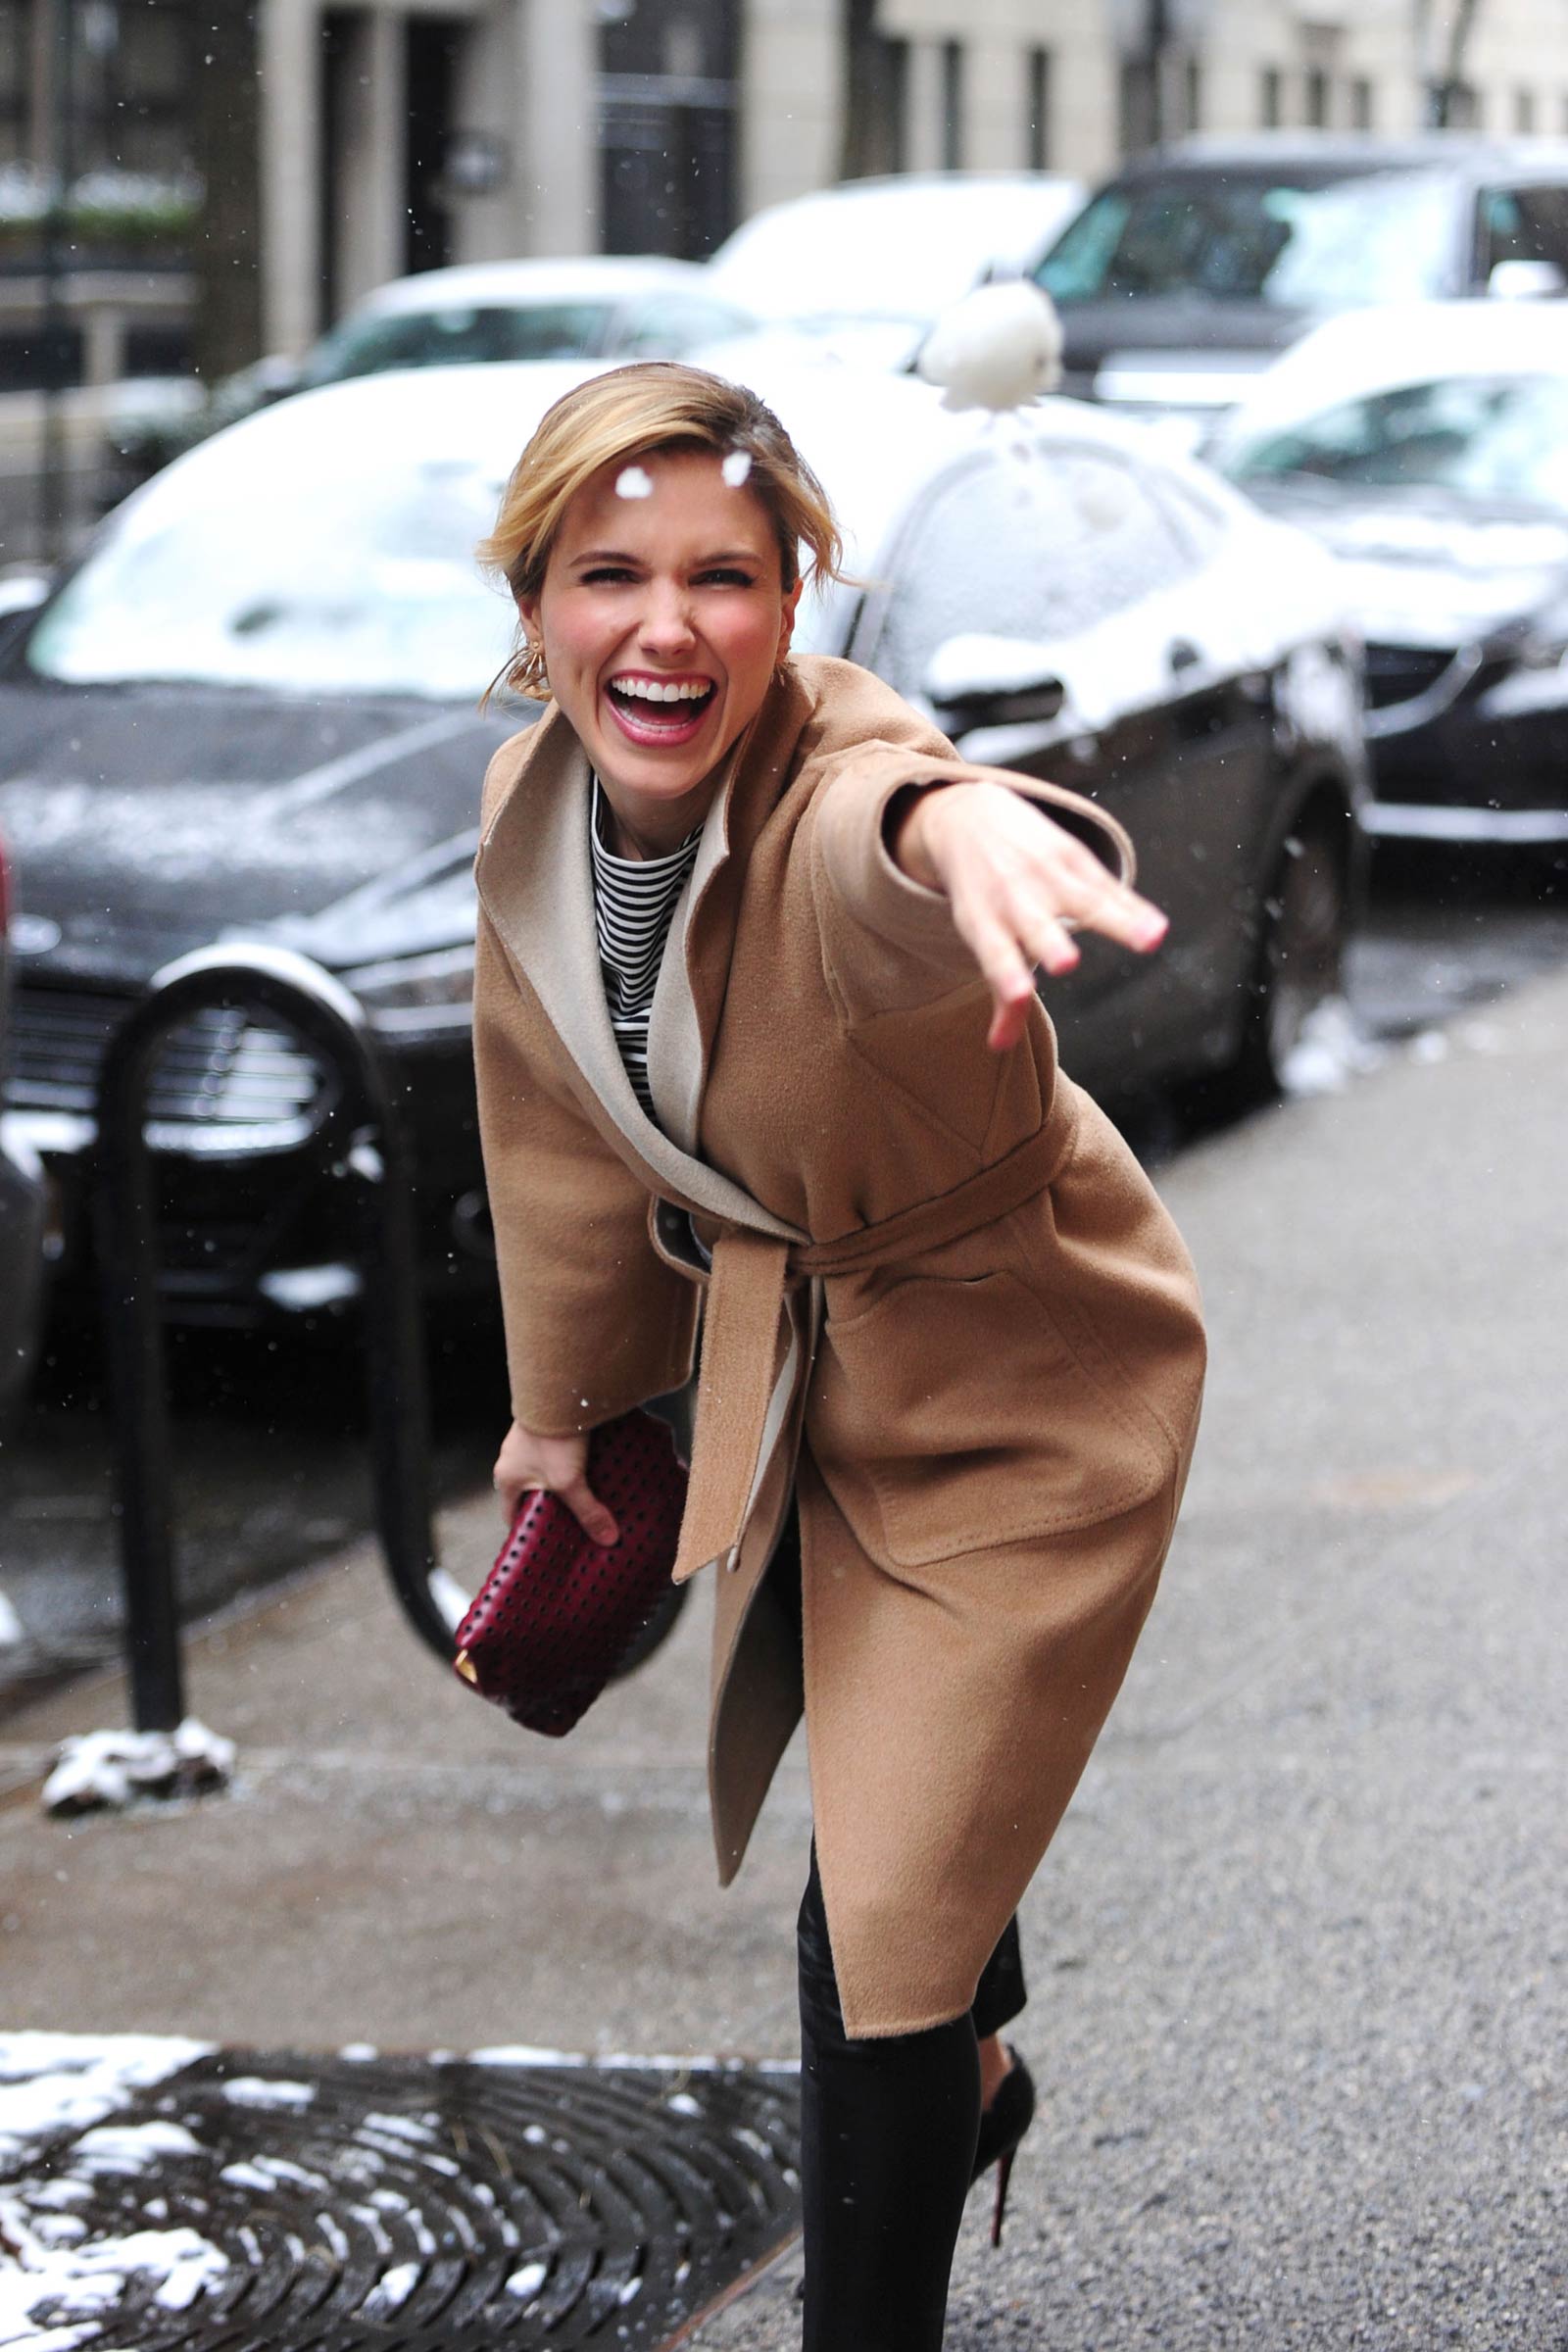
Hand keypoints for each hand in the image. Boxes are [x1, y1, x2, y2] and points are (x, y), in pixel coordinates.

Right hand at [492, 1419, 619, 1546]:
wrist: (559, 1389)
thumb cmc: (551, 1438)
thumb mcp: (569, 1481)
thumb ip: (587, 1511)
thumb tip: (607, 1539)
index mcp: (507, 1478)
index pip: (511, 1515)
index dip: (527, 1531)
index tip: (545, 1543)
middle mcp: (512, 1459)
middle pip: (530, 1493)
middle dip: (551, 1508)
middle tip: (573, 1524)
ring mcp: (528, 1440)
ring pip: (545, 1471)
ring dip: (563, 1482)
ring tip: (587, 1497)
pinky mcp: (545, 1426)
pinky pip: (556, 1451)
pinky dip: (570, 1461)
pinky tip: (591, 1466)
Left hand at [894, 781, 1168, 1052]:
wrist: (969, 819)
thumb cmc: (981, 897)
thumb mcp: (981, 936)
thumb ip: (1001, 990)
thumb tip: (998, 1048)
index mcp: (984, 923)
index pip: (994, 954)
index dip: (1007, 975)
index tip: (1021, 994)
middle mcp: (1014, 898)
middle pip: (1036, 924)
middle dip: (1050, 941)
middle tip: (1066, 962)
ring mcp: (1044, 874)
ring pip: (1086, 900)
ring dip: (1118, 920)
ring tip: (1151, 940)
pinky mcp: (1072, 855)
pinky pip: (1108, 886)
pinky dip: (1134, 907)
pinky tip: (1159, 928)